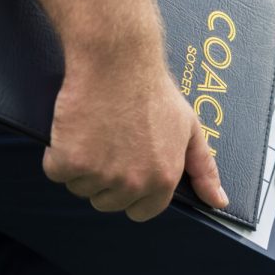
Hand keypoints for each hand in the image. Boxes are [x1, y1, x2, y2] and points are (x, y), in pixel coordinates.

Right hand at [43, 34, 227, 221]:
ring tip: (93, 134)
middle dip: (104, 180)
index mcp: (163, 179)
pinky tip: (73, 130)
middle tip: (108, 145)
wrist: (118, 62)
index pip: (142, 211)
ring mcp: (101, 174)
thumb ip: (204, 169)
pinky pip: (56, 173)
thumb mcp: (191, 130)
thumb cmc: (154, 93)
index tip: (126, 171)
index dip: (132, 194)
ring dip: (80, 167)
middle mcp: (134, 183)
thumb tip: (219, 202)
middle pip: (108, 203)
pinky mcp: (70, 160)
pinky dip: (57, 155)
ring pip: (81, 188)